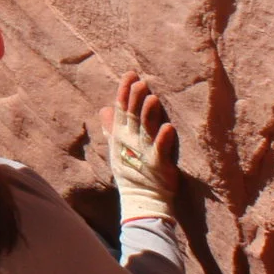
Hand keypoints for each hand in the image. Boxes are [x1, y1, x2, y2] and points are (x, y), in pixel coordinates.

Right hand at [107, 71, 181, 221]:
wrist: (142, 200)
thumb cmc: (132, 172)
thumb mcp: (117, 148)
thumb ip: (112, 127)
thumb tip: (104, 108)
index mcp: (122, 136)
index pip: (121, 109)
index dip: (124, 92)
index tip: (130, 74)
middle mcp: (131, 141)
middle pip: (132, 115)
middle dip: (134, 98)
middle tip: (139, 81)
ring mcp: (144, 153)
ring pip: (145, 129)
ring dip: (147, 114)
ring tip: (152, 98)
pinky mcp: (158, 165)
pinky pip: (161, 150)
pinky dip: (164, 140)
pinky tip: (168, 127)